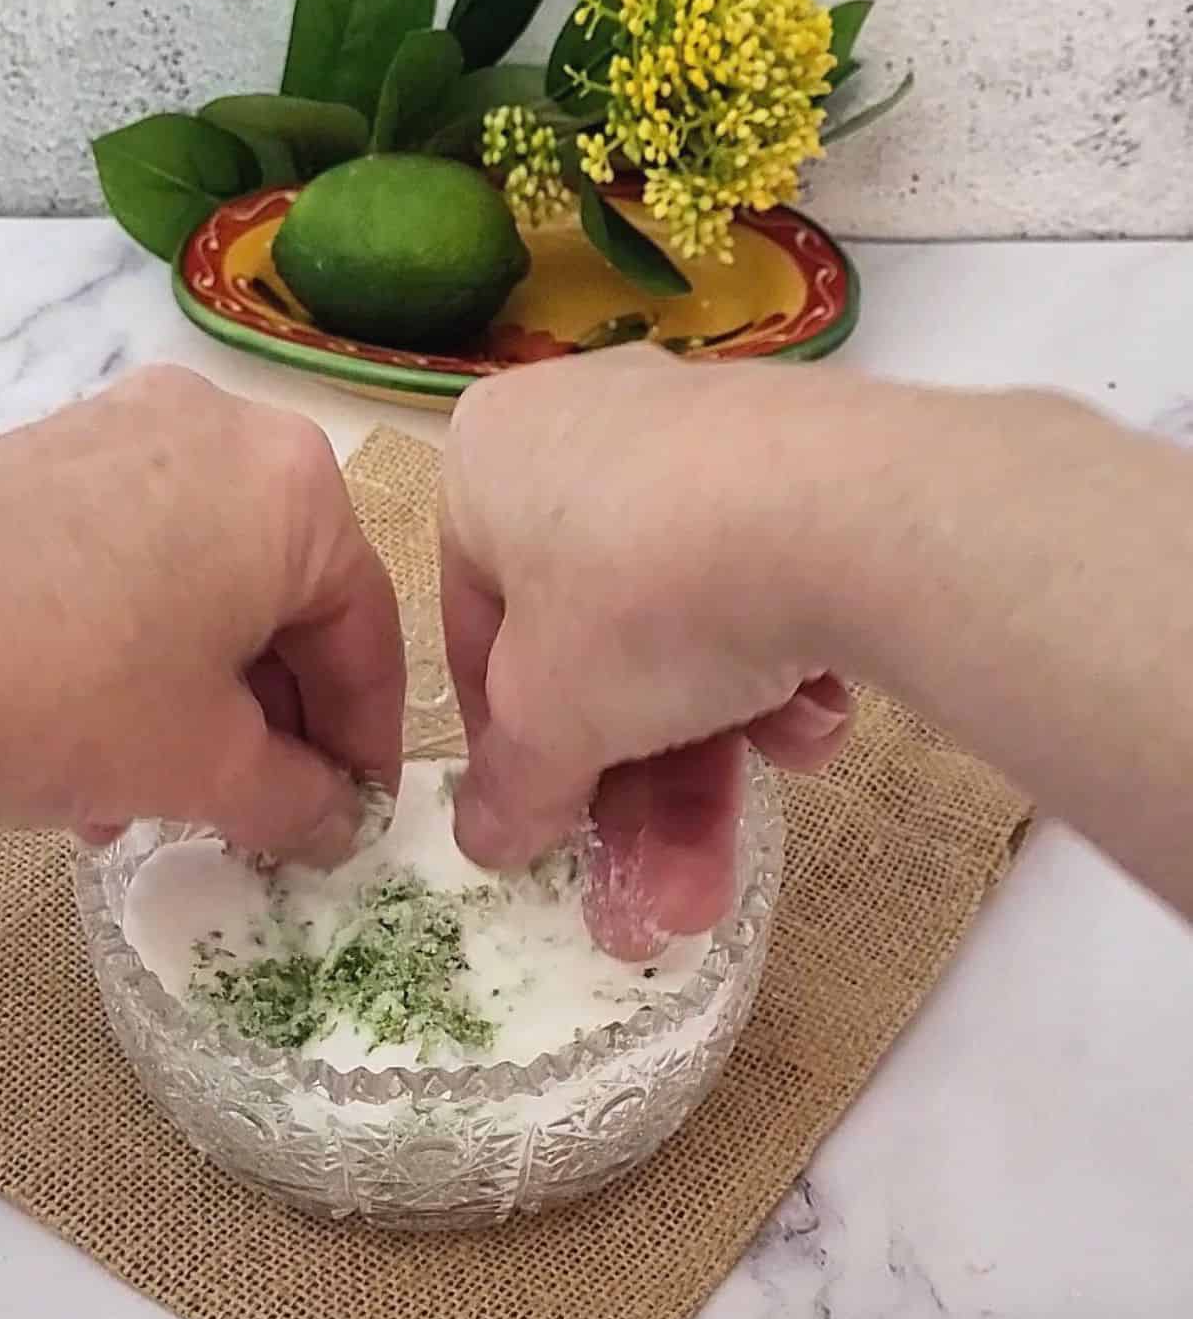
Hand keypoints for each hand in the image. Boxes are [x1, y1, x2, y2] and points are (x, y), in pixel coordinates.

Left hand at [0, 367, 404, 858]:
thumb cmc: (68, 696)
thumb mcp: (207, 765)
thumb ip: (300, 799)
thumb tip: (336, 822)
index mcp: (293, 484)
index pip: (364, 627)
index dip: (368, 738)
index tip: (359, 813)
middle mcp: (220, 428)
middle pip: (281, 599)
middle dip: (272, 721)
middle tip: (263, 812)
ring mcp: (123, 429)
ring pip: (202, 582)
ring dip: (200, 698)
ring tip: (163, 798)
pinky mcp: (46, 454)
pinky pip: (133, 556)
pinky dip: (139, 647)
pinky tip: (98, 742)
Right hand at [441, 345, 851, 956]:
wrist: (843, 508)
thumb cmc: (634, 596)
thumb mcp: (549, 719)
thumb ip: (511, 785)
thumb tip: (486, 838)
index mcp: (490, 457)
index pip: (475, 624)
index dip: (509, 745)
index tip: (546, 825)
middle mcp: (588, 425)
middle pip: (593, 641)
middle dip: (630, 785)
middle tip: (653, 892)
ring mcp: (704, 438)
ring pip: (682, 624)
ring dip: (703, 760)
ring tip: (726, 867)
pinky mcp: (808, 460)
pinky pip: (762, 578)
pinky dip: (776, 667)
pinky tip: (812, 724)